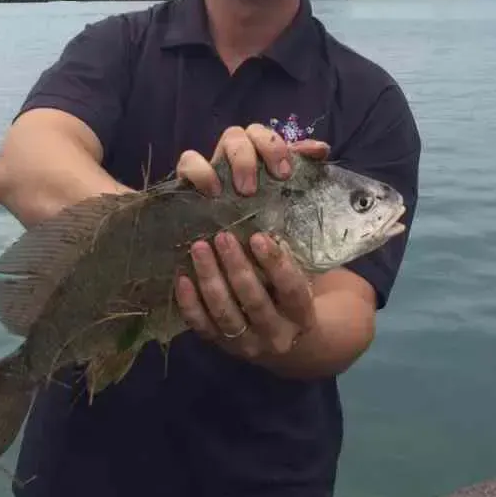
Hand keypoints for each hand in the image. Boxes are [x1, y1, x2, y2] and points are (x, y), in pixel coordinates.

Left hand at [173, 123, 328, 359]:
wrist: (291, 339)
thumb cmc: (296, 286)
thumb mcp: (309, 263)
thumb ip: (304, 215)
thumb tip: (315, 150)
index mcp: (303, 312)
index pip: (293, 289)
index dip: (276, 265)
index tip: (259, 236)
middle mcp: (277, 334)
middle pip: (255, 301)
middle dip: (237, 268)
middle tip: (220, 236)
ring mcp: (248, 344)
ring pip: (226, 314)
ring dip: (211, 279)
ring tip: (198, 247)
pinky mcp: (222, 346)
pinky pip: (203, 327)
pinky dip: (190, 304)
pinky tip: (180, 278)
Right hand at [176, 122, 328, 197]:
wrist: (238, 242)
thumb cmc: (265, 211)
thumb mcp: (288, 192)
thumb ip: (304, 167)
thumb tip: (321, 149)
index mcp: (258, 152)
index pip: (265, 134)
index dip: (275, 147)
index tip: (284, 174)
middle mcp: (234, 152)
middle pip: (238, 134)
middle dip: (249, 157)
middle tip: (255, 188)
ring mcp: (212, 162)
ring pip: (220, 142)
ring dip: (229, 164)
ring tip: (240, 191)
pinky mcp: (191, 178)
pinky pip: (188, 161)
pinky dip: (199, 171)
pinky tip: (211, 191)